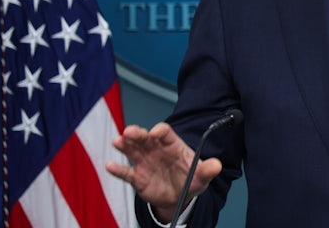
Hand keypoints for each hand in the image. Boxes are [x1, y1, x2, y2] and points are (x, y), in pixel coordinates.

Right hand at [106, 122, 221, 221]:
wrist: (179, 196)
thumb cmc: (190, 179)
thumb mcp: (202, 175)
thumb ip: (208, 169)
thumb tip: (217, 165)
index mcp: (172, 145)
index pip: (165, 133)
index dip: (160, 131)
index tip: (156, 132)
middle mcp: (156, 150)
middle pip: (145, 138)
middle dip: (137, 134)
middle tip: (129, 132)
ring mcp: (145, 162)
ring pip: (133, 150)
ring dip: (125, 145)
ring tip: (118, 141)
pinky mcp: (137, 177)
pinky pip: (126, 172)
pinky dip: (118, 169)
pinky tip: (110, 165)